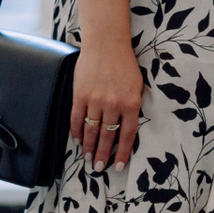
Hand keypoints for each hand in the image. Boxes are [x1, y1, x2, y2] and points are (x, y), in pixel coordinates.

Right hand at [71, 41, 142, 170]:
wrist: (107, 44)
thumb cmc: (125, 64)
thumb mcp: (137, 85)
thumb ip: (133, 106)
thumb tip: (127, 127)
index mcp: (131, 103)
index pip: (127, 135)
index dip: (122, 153)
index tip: (118, 166)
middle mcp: (113, 104)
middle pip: (107, 136)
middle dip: (102, 154)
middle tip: (98, 167)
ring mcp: (95, 100)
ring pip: (90, 130)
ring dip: (88, 147)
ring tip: (87, 158)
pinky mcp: (80, 95)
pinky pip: (77, 119)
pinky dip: (76, 132)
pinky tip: (77, 141)